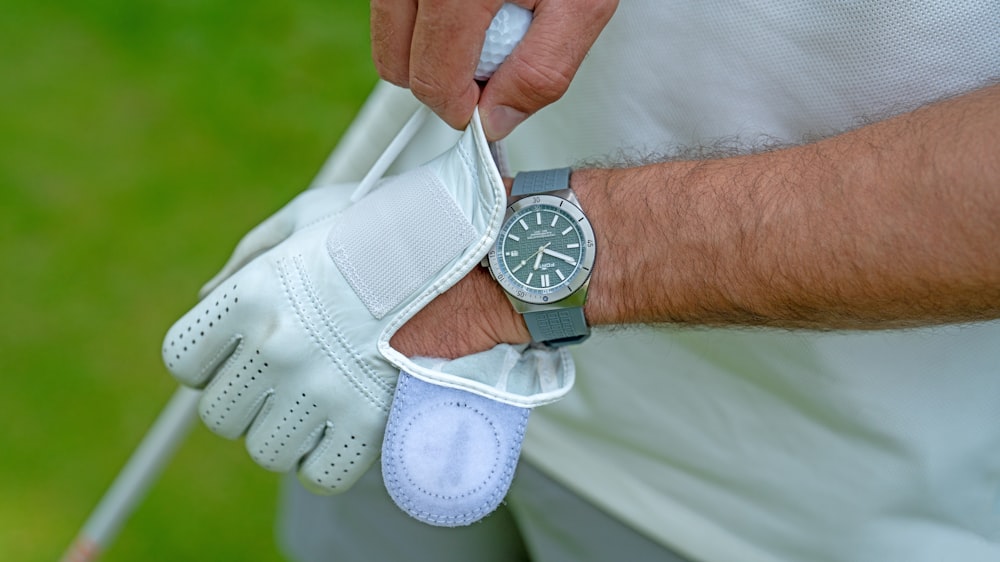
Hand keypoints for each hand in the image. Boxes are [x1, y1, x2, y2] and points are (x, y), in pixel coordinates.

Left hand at [162, 116, 570, 493]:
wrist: (477, 252)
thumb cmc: (389, 228)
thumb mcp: (310, 216)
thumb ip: (250, 256)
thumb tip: (204, 299)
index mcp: (256, 292)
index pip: (184, 360)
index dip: (207, 360)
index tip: (236, 353)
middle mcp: (280, 346)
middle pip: (219, 414)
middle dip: (246, 399)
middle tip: (284, 378)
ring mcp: (325, 389)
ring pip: (264, 449)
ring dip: (285, 432)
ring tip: (318, 402)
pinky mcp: (371, 423)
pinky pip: (318, 474)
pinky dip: (327, 459)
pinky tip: (344, 426)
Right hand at [371, 0, 617, 139]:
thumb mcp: (581, 5)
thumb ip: (542, 72)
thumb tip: (497, 119)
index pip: (432, 81)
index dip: (462, 108)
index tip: (484, 106)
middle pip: (397, 64)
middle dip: (441, 78)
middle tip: (489, 59)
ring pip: (389, 32)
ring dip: (429, 44)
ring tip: (483, 17)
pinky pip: (392, 2)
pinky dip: (424, 13)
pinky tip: (466, 1)